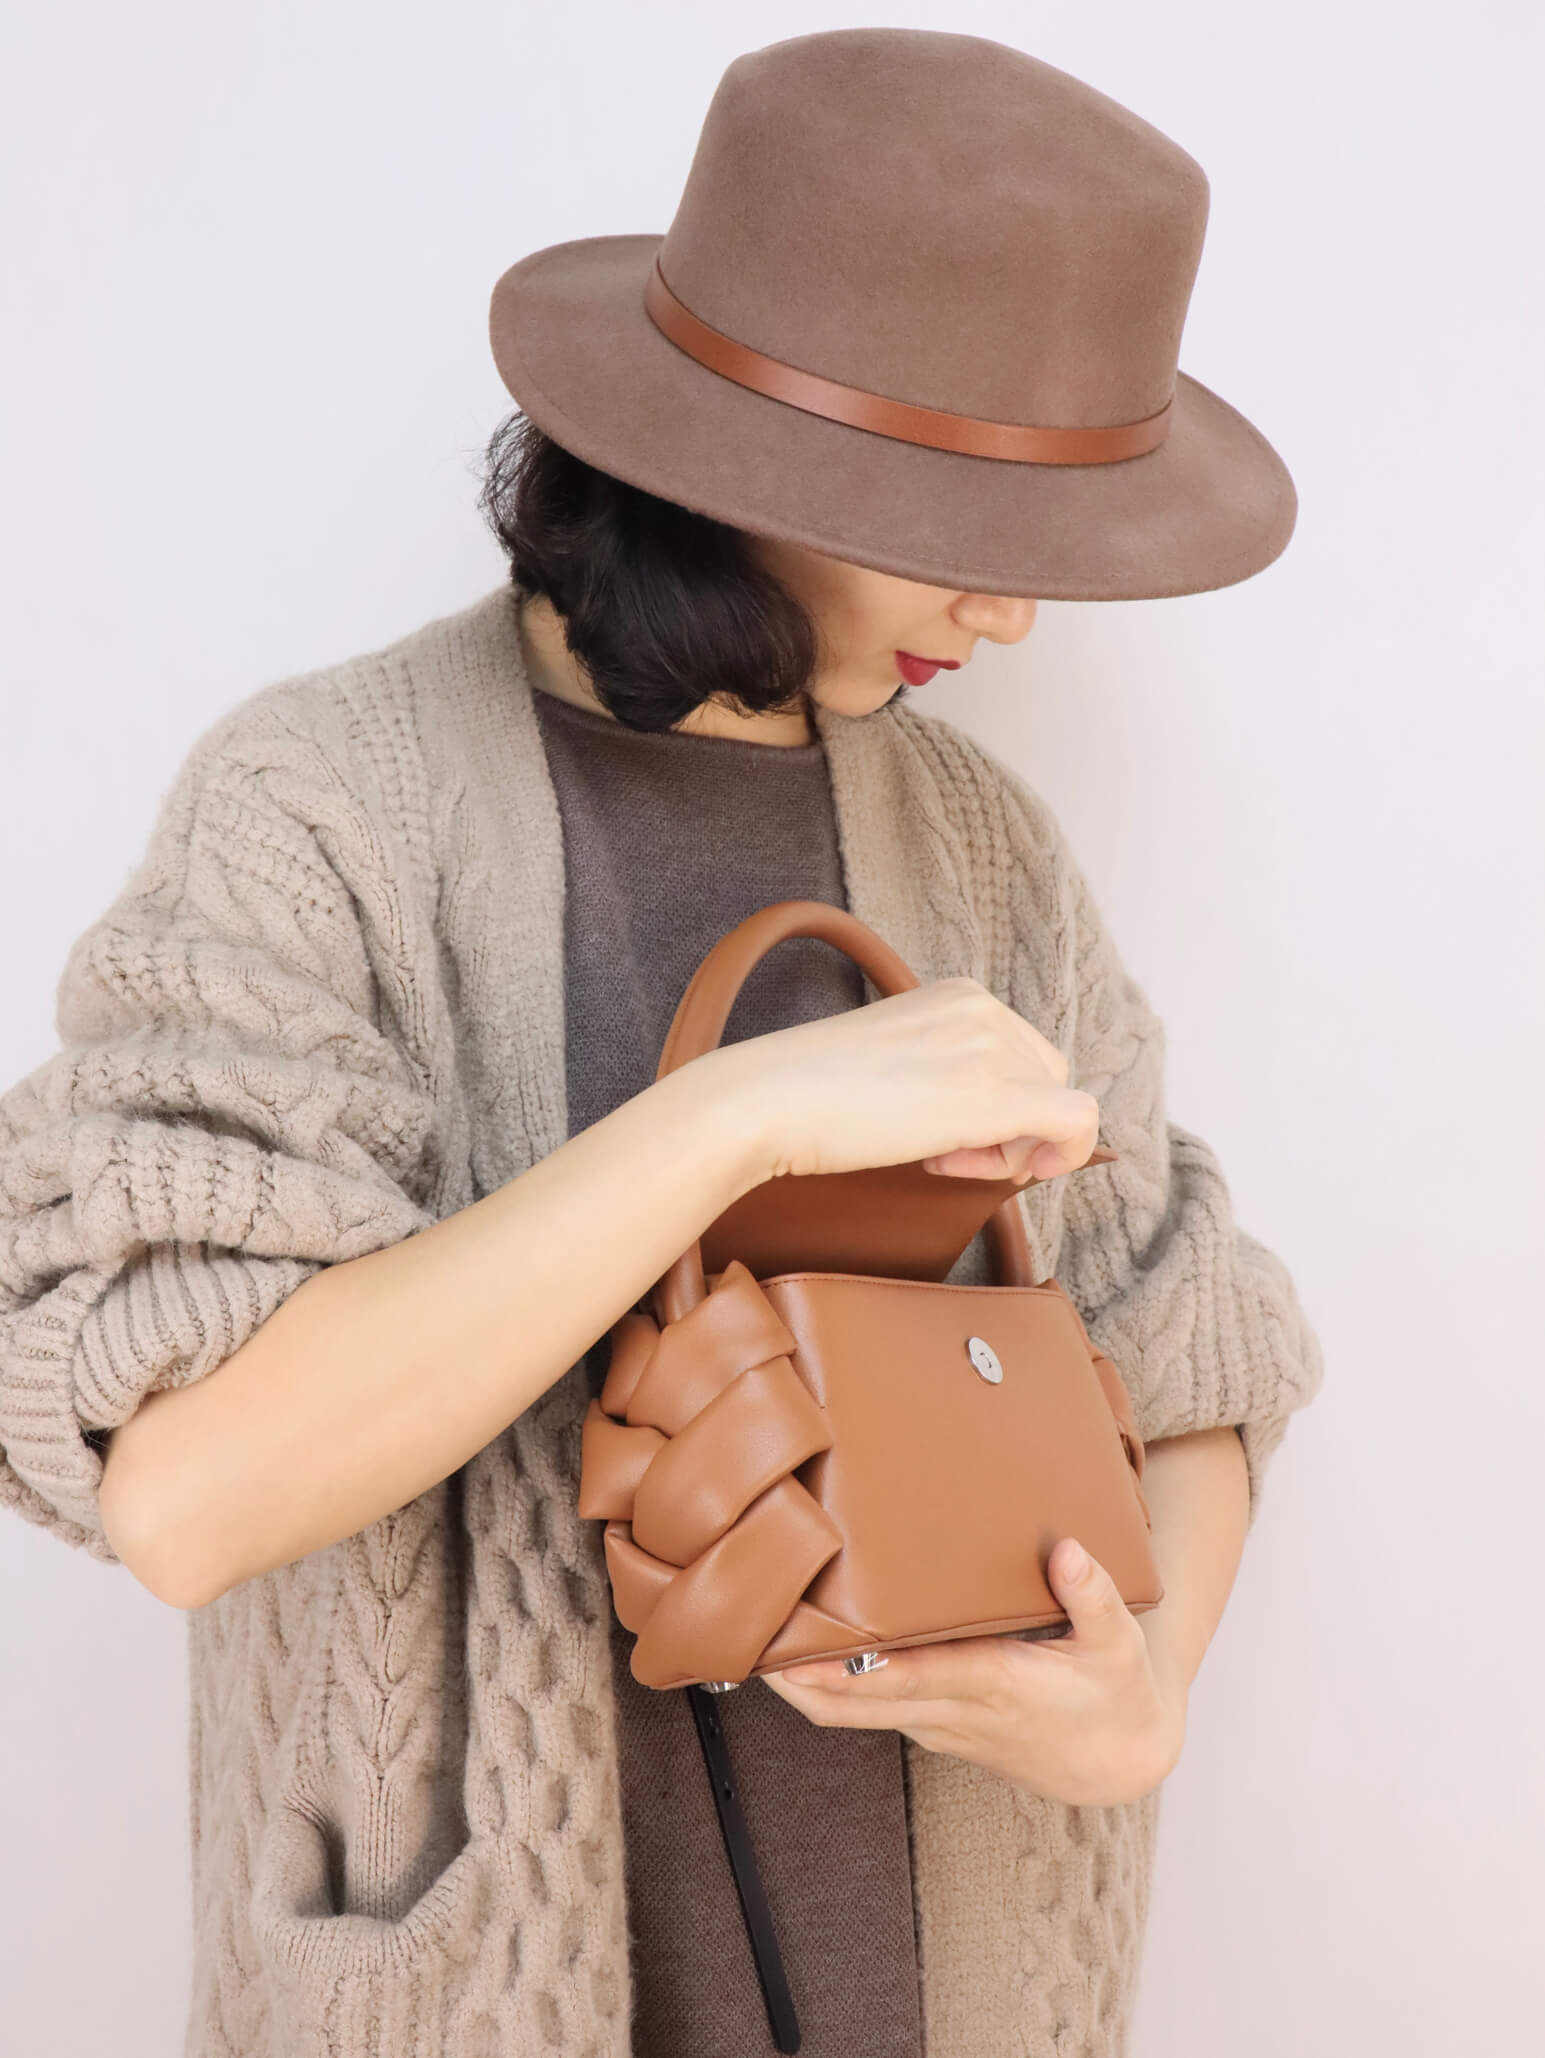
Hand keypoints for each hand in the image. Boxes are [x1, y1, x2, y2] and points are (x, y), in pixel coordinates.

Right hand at [703, 976, 1098, 1189]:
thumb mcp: (896, 1062)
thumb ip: (946, 1072)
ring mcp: (991, 1047)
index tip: (947, 1136)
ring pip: (1056, 1107)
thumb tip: (996, 1128)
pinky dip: (1067, 1155)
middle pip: (1046, 1078)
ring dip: (1012, 1148)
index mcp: (960, 994)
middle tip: (948, 1155)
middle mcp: (984, 1008)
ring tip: (944, 1159)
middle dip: (1012, 1127)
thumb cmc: (813, 1093)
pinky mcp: (995, 1094)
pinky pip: (1076, 1123)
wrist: (770, 1099)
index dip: (999, 1105)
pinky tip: (1017, 1174)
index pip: (1021, 1055)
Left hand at [758, 1536, 1185, 1806]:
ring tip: (754, 1631)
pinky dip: (830, 1686)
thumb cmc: (1113, 1694)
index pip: (905, 1679)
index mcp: (993, 1685)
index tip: (794, 1652)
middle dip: (794, 1678)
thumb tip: (1069, 1553)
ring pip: (851, 1712)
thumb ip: (1093, 1596)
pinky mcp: (933, 1725)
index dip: (844, 1670)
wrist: (1116, 1762)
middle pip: (854, 1704)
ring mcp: (937, 1724)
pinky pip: (867, 1710)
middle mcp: (952, 1711)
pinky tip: (803, 1650)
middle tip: (741, 1636)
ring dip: (802, 1683)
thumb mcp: (1119, 1643)